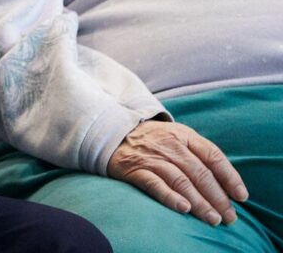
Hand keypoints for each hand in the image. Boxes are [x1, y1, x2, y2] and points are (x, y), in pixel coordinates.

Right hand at [107, 120, 248, 225]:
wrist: (112, 133)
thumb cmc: (152, 140)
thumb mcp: (176, 135)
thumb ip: (198, 152)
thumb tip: (225, 181)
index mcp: (184, 135)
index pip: (213, 155)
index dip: (229, 176)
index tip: (241, 196)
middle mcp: (170, 145)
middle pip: (199, 172)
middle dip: (217, 197)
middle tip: (228, 217)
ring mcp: (152, 157)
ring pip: (181, 180)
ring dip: (199, 202)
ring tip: (212, 219)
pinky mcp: (135, 169)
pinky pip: (155, 184)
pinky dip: (170, 197)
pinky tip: (183, 208)